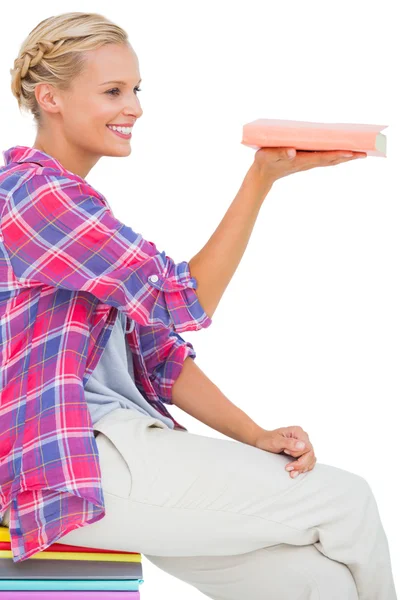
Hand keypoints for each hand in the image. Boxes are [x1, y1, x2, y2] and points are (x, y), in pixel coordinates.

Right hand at [252, 147, 367, 187]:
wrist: (261, 175)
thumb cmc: (263, 162)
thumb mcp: (267, 156)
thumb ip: (280, 153)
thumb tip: (292, 152)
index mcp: (300, 160)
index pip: (322, 157)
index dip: (337, 155)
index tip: (350, 153)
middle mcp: (307, 163)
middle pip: (332, 160)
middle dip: (348, 157)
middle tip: (365, 153)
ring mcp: (308, 163)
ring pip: (331, 161)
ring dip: (345, 158)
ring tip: (361, 154)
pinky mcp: (307, 162)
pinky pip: (326, 159)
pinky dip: (337, 156)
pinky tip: (345, 153)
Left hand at [254, 426, 316, 477]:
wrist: (263, 442)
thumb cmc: (267, 440)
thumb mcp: (276, 441)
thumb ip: (289, 443)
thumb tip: (303, 446)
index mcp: (298, 431)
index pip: (307, 447)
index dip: (298, 454)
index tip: (286, 453)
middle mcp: (303, 437)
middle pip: (310, 454)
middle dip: (301, 464)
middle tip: (288, 468)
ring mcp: (303, 445)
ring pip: (311, 459)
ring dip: (302, 468)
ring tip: (292, 472)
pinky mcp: (302, 452)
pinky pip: (309, 461)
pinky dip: (303, 468)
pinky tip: (296, 471)